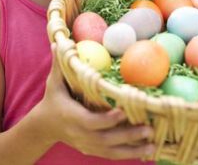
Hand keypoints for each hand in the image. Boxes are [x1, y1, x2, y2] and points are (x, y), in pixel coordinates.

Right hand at [35, 44, 155, 159]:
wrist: (45, 127)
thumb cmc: (53, 99)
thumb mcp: (53, 83)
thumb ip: (59, 65)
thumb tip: (59, 43)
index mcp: (72, 116)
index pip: (91, 121)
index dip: (107, 119)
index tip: (124, 111)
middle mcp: (80, 134)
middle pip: (105, 139)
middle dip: (127, 135)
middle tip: (148, 129)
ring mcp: (86, 145)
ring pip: (111, 151)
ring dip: (133, 149)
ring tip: (152, 144)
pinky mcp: (92, 150)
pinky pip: (111, 155)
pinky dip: (129, 154)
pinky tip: (147, 151)